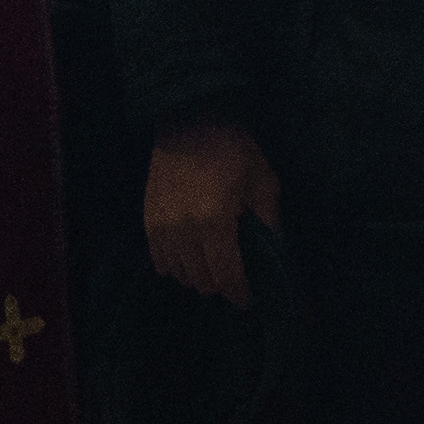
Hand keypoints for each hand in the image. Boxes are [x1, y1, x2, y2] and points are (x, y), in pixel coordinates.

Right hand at [143, 122, 283, 307]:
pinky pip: (159, 259)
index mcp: (215, 222)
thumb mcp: (262, 177)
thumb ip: (269, 214)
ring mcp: (161, 228)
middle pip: (201, 278)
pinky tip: (186, 262)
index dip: (238, 292)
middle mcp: (184, 232)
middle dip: (220, 284)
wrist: (188, 122)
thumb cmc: (231, 148)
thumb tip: (276, 244)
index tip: (247, 301)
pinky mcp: (147, 221)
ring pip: (179, 273)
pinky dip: (174, 266)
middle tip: (234, 279)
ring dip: (197, 276)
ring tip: (212, 268)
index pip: (226, 273)